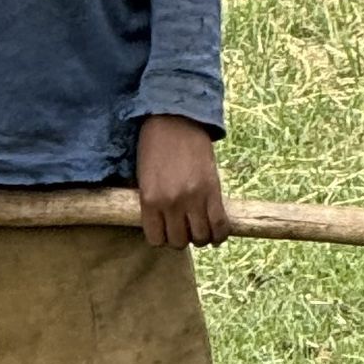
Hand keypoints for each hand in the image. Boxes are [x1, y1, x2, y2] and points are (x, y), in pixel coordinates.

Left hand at [135, 114, 229, 248]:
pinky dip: (219, 234)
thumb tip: (162, 227)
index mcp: (150, 200)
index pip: (157, 239)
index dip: (163, 238)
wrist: (175, 122)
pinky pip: (219, 225)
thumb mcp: (143, 178)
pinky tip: (216, 232)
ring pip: (201, 237)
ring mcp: (194, 198)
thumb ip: (151, 203)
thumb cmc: (155, 147)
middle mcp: (171, 203)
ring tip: (200, 228)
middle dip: (182, 238)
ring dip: (201, 237)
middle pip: (179, 242)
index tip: (167, 231)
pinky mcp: (213, 191)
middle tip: (185, 228)